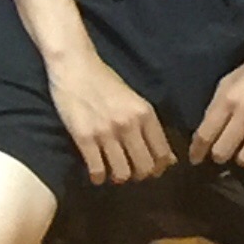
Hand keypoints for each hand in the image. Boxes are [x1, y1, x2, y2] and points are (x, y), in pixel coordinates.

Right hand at [41, 46, 173, 186]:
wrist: (74, 66)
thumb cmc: (104, 81)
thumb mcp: (134, 100)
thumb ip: (149, 128)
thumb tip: (170, 160)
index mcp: (145, 114)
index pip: (162, 154)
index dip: (159, 168)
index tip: (151, 170)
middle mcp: (129, 125)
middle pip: (145, 168)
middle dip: (139, 175)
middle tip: (130, 172)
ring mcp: (106, 132)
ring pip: (122, 174)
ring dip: (119, 178)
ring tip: (113, 172)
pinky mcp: (84, 137)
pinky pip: (97, 170)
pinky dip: (98, 177)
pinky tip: (96, 173)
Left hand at [192, 34, 243, 167]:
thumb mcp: (230, 81)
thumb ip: (218, 106)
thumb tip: (206, 133)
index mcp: (228, 98)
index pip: (205, 134)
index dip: (197, 151)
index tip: (195, 160)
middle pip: (223, 152)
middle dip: (219, 156)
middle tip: (222, 154)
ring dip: (243, 158)